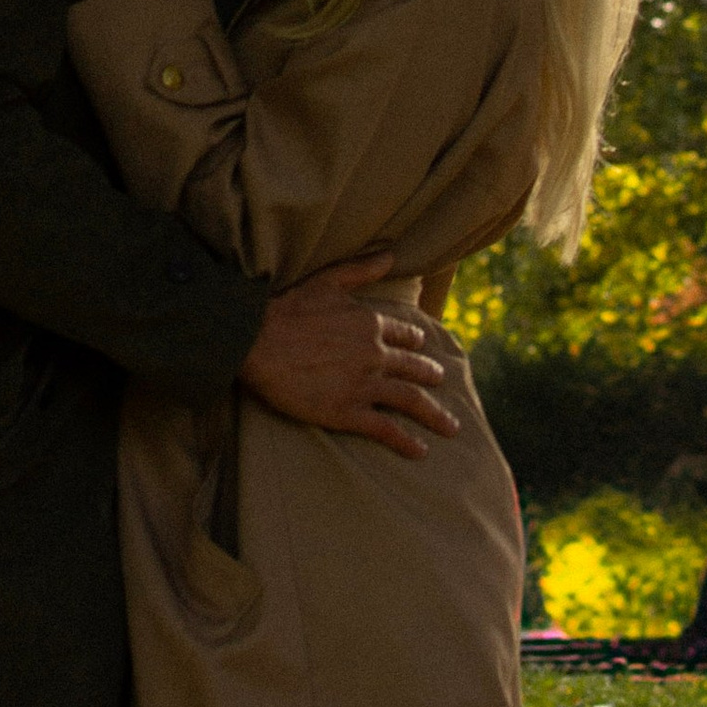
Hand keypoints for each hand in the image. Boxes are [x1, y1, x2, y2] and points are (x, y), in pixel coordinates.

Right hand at [241, 255, 458, 458]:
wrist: (255, 342)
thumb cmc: (286, 309)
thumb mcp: (327, 281)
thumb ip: (361, 270)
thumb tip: (391, 254)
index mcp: (370, 324)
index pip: (404, 336)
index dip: (415, 344)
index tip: (423, 349)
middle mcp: (374, 355)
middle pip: (414, 369)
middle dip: (431, 376)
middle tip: (442, 381)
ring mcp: (363, 385)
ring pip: (410, 401)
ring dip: (434, 416)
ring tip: (451, 427)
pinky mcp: (347, 412)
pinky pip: (386, 429)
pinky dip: (406, 442)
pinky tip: (420, 451)